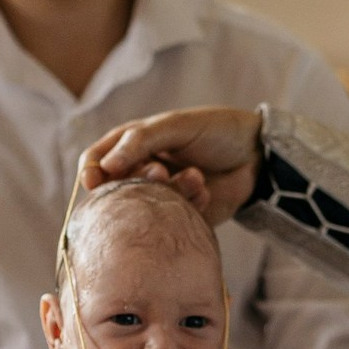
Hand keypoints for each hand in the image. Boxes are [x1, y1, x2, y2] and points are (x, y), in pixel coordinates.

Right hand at [79, 107, 262, 226]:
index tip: (93, 183)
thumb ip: (140, 142)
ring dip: (167, 193)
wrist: (258, 155)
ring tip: (194, 178)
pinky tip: (205, 191)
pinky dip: (187, 206)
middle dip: (136, 182)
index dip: (90, 173)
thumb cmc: (216, 130)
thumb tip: (104, 166)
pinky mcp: (181, 217)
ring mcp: (161, 196)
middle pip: (117, 189)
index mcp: (133, 146)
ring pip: (144, 207)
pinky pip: (171, 221)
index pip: (96, 162)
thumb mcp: (176, 126)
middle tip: (161, 173)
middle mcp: (142, 172)